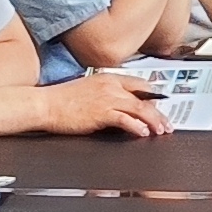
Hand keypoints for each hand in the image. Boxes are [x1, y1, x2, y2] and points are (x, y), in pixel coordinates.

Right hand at [41, 72, 174, 137]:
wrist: (44, 104)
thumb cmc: (62, 100)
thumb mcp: (89, 90)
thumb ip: (107, 95)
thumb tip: (122, 108)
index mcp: (108, 78)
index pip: (140, 83)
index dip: (154, 95)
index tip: (162, 106)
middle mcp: (111, 86)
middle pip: (144, 98)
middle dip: (159, 113)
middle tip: (167, 124)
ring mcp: (106, 98)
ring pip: (140, 108)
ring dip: (154, 121)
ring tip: (161, 131)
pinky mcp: (101, 112)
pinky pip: (125, 119)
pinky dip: (137, 126)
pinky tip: (143, 133)